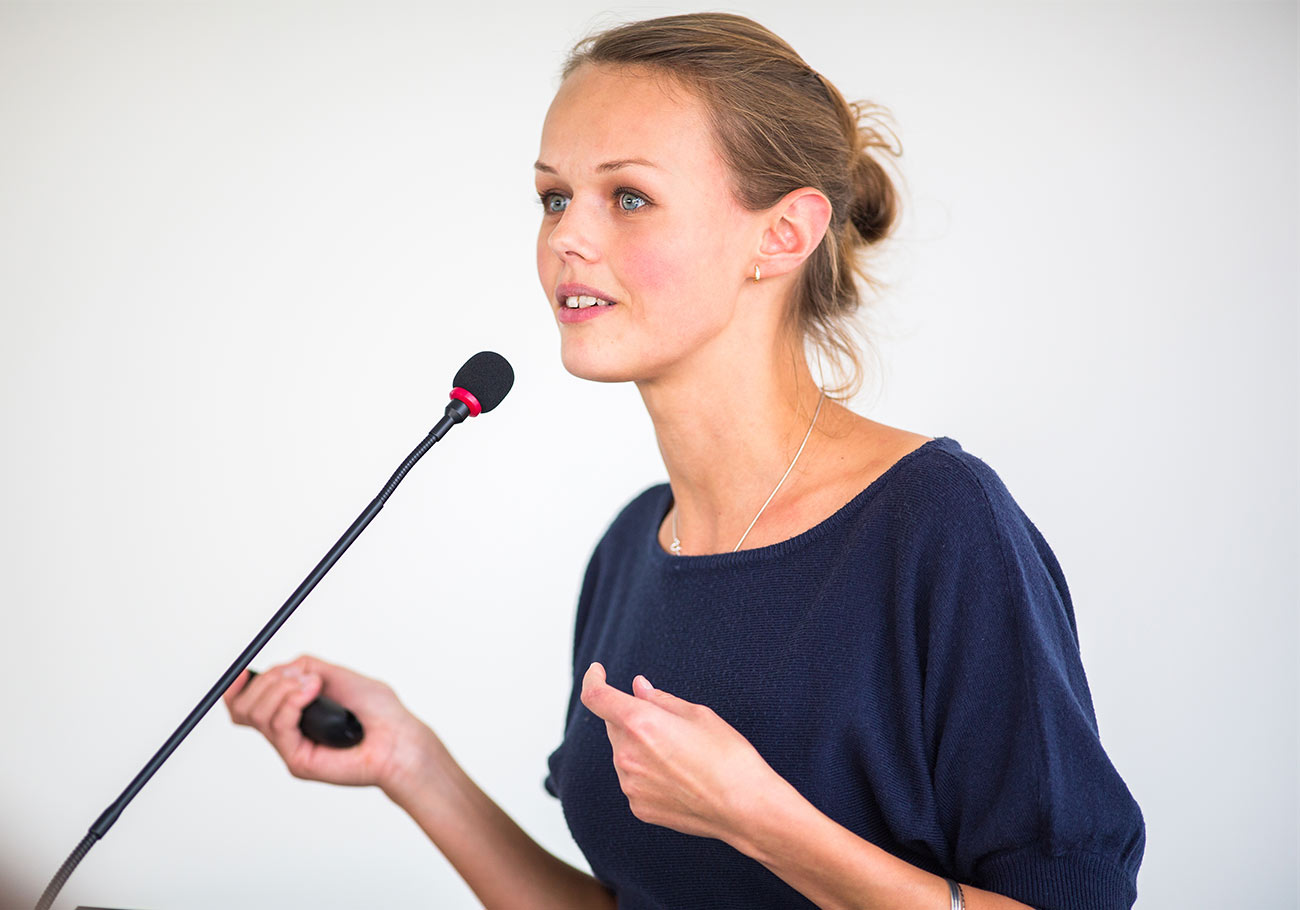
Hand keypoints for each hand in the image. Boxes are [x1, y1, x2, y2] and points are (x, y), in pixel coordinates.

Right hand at [223, 655, 439, 795]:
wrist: (399, 737)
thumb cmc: (379, 711)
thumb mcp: (337, 675)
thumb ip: (306, 667)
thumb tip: (283, 668)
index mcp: (293, 711)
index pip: (248, 704)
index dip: (237, 687)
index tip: (242, 670)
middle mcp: (288, 731)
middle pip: (245, 709)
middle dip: (266, 681)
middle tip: (298, 674)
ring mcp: (291, 747)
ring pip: (258, 715)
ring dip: (282, 689)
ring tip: (312, 684)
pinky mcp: (298, 761)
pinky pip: (280, 726)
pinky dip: (292, 702)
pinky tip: (313, 691)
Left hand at [579, 661, 780, 843]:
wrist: (745, 807)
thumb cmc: (728, 756)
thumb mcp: (698, 715)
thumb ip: (660, 699)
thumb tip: (637, 688)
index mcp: (639, 724)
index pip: (596, 696)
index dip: (593, 679)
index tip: (598, 671)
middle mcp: (627, 755)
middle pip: (615, 726)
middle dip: (633, 718)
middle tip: (670, 726)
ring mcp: (630, 785)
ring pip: (624, 754)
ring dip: (641, 747)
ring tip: (681, 757)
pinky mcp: (638, 807)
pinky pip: (634, 781)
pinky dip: (648, 773)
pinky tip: (679, 778)